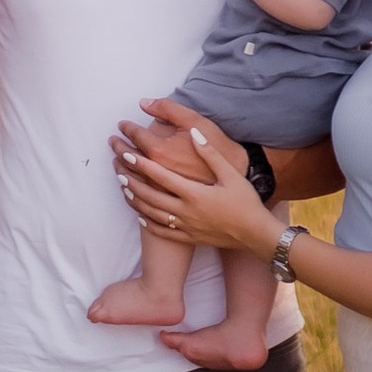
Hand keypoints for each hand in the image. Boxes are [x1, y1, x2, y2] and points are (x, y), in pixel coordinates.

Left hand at [114, 103, 281, 259]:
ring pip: (151, 212)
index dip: (141, 163)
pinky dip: (146, 221)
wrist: (255, 235)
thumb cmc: (245, 202)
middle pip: (149, 194)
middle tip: (116, 165)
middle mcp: (185, 211)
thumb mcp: (231, 174)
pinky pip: (161, 230)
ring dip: (134, 199)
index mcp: (194, 193)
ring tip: (122, 186)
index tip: (126, 151)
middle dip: (130, 178)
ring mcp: (185, 226)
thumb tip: (194, 134)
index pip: (160, 175)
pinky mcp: (188, 237)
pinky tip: (139, 214)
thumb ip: (210, 153)